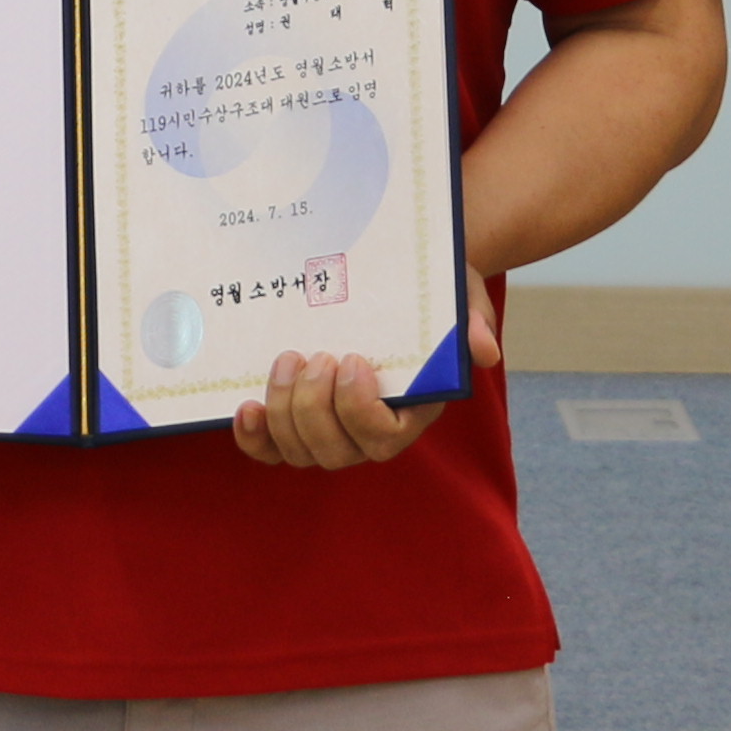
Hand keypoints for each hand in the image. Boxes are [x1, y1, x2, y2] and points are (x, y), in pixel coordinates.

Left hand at [232, 270, 504, 471]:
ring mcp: (329, 430)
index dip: (359, 410)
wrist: (392, 278)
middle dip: (314, 408)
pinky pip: (271, 450)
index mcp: (411, 411)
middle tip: (314, 355)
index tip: (352, 360)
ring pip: (299, 452)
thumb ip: (472, 321)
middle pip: (335, 452)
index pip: (383, 439)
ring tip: (288, 358)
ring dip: (285, 411)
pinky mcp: (294, 422)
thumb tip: (484, 350)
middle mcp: (369, 432)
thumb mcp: (458, 294)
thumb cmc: (428, 291)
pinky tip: (247, 406)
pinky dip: (255, 437)